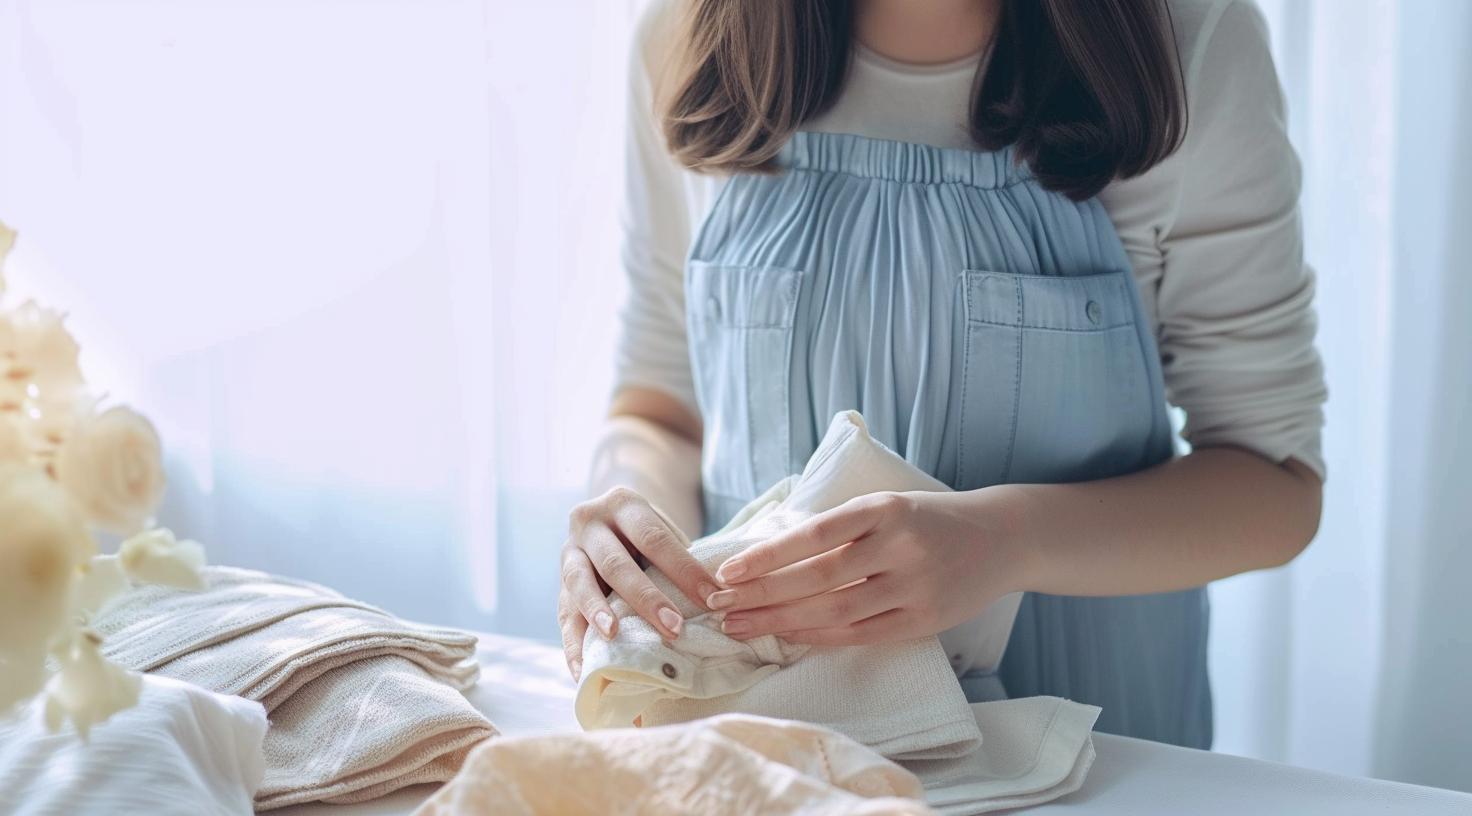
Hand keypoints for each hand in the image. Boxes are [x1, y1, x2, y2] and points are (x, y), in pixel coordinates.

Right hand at [558, 487, 719, 680]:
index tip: (713, 599)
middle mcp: (589, 523)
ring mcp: (568, 553)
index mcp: (623, 504)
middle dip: (647, 598)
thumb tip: (715, 600)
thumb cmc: (647, 533)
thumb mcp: (660, 528)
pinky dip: (573, 646)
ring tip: (615, 637)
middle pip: (617, 563)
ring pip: (580, 584)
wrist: (606, 519)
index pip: (655, 538)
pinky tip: (583, 670)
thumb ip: (677, 557)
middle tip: (674, 628)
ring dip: (599, 613)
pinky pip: (563, 616)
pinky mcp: (558, 584)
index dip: (684, 570)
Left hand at [706, 489, 1030, 645]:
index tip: (727, 571)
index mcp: (885, 509)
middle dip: (762, 594)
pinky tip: (786, 636)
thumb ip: (838, 525)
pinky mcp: (924, 621)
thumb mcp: (886, 504)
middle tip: (718, 605)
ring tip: (739, 625)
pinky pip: (861, 634)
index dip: (767, 556)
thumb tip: (766, 550)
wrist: (1000, 538)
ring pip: (835, 610)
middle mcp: (900, 547)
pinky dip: (818, 636)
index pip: (813, 535)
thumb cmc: (927, 519)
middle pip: (818, 577)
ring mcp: (915, 587)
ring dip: (780, 621)